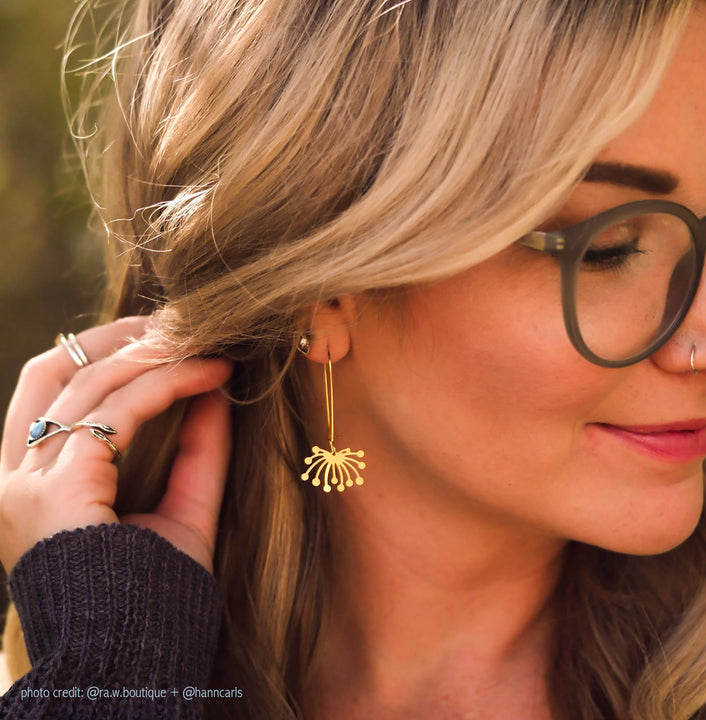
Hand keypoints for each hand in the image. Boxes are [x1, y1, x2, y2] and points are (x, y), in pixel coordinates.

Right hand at [0, 317, 232, 574]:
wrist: (139, 664)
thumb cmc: (157, 594)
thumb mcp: (182, 509)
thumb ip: (197, 451)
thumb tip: (215, 391)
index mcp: (33, 484)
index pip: (50, 393)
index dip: (103, 355)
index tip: (162, 339)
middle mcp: (14, 479)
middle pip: (53, 371)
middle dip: (117, 337)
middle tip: (178, 323)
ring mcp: (27, 484)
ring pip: (89, 383)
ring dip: (155, 354)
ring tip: (210, 346)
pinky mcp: (56, 490)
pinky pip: (119, 412)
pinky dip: (169, 384)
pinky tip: (212, 375)